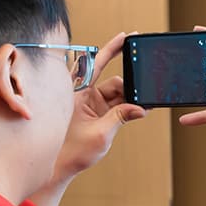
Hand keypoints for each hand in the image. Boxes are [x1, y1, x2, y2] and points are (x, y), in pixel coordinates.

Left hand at [52, 32, 146, 183]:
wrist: (59, 168)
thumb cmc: (69, 152)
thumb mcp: (100, 134)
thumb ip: (121, 117)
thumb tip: (141, 108)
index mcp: (78, 93)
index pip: (98, 64)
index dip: (113, 49)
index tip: (127, 36)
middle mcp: (84, 95)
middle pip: (114, 82)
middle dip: (131, 87)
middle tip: (146, 90)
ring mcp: (91, 105)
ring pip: (118, 95)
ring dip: (131, 101)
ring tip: (144, 107)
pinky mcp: (96, 114)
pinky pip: (116, 106)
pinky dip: (127, 108)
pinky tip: (138, 110)